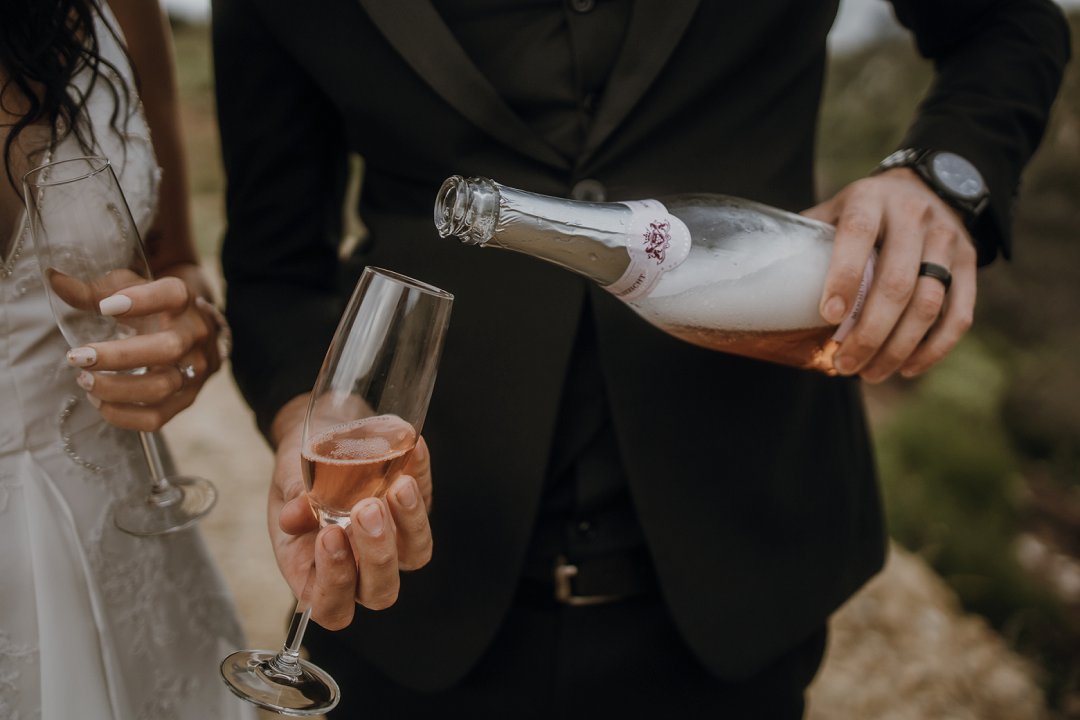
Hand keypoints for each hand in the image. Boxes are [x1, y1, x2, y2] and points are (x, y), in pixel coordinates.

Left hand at [62, 263, 225, 430]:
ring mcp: (195, 371)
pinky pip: (156, 418)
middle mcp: (196, 336)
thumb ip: (94, 290)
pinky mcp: (186, 400)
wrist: (193, 335)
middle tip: (77, 357)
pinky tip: (99, 401)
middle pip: (167, 349)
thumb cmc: (153, 309)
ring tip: (84, 380)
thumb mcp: (129, 291)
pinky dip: (122, 415)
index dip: (143, 301)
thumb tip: (55, 280)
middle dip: (118, 356)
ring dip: (116, 388)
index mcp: (183, 302)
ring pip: (161, 387)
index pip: (173, 295)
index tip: (105, 308)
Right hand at [268, 395, 433, 629]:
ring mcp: (394, 543)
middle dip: (377, 553)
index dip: (335, 583)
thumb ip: (292, 501)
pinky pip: (427, 502)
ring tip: (397, 486)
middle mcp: (360, 567)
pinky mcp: (415, 511)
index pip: (332, 607)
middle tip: (366, 509)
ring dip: (411, 523)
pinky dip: (422, 475)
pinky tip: (414, 450)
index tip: (329, 535)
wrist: (317, 441)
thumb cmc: (297, 478)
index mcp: (317, 574)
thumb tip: (294, 516)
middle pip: (381, 589)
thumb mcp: (286, 487)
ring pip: (416, 554)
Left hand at [803, 168, 977, 382]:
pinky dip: (934, 347)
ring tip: (870, 374)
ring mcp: (947, 238)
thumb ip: (806, 240)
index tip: (828, 316)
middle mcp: (912, 216)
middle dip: (869, 332)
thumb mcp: (833, 210)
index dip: (843, 276)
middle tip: (844, 365)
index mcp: (869, 200)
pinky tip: (908, 368)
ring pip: (929, 302)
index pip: (857, 235)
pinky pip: (959, 312)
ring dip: (898, 347)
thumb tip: (761, 279)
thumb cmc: (865, 210)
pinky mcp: (970, 262)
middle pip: (897, 282)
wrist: (929, 185)